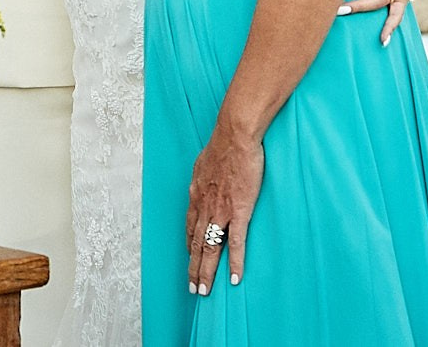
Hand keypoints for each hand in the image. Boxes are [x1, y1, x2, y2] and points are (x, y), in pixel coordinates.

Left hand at [187, 126, 261, 294]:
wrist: (234, 137)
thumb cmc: (222, 146)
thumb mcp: (202, 163)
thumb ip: (202, 177)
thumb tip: (201, 180)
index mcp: (196, 195)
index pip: (189, 228)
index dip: (188, 247)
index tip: (189, 260)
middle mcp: (204, 207)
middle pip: (196, 244)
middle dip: (193, 268)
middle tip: (192, 288)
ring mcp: (220, 211)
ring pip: (210, 249)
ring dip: (207, 272)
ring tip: (205, 290)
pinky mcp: (238, 211)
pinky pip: (236, 244)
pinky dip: (235, 263)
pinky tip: (234, 279)